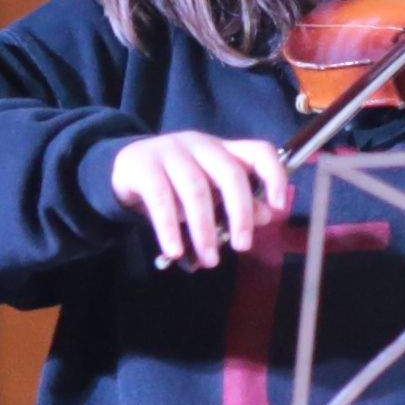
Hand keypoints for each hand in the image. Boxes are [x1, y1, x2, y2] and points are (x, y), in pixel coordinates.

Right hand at [113, 128, 292, 270]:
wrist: (125, 167)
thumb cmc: (176, 183)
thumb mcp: (210, 192)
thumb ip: (238, 202)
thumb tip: (266, 215)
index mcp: (224, 150)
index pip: (259, 152)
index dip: (274, 176)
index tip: (278, 206)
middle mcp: (201, 145)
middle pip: (230, 173)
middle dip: (240, 213)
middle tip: (242, 245)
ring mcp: (171, 152)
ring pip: (196, 189)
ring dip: (205, 229)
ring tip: (210, 259)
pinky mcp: (144, 166)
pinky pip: (161, 199)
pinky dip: (170, 229)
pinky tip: (175, 251)